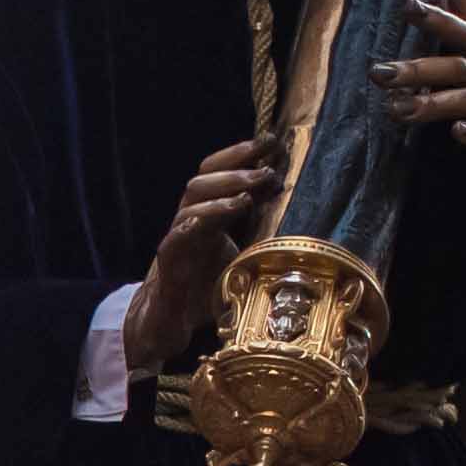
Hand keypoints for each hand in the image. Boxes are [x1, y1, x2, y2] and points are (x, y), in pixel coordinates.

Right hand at [138, 137, 272, 366]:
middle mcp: (191, 221)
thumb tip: (297, 208)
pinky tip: (202, 220)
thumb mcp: (242, 254)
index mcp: (208, 215)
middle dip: (234, 167)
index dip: (241, 155)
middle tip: (265, 167)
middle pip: (203, 179)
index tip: (272, 142)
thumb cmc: (207, 288)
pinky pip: (174, 240)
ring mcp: (178, 241)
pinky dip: (188, 228)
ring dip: (219, 195)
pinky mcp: (168, 265)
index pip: (219, 173)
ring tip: (246, 194)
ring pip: (189, 204)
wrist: (171, 322)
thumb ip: (259, 231)